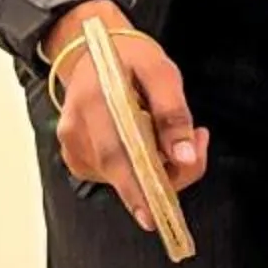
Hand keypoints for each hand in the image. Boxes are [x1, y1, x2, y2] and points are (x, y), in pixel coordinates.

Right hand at [44, 0, 206, 230]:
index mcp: (92, 102)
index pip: (115, 154)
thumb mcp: (159, 70)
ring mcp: (73, 148)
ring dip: (156, 169)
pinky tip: (152, 142)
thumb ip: (173, 112)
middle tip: (194, 152)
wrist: (92, 51)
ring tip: (176, 135)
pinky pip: (116, 174)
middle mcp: (76, 131)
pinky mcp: (78, 158)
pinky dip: (141, 168)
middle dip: (163, 177)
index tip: (155, 215)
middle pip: (121, 172)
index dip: (137, 189)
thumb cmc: (128, 58)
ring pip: (122, 177)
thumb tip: (185, 156)